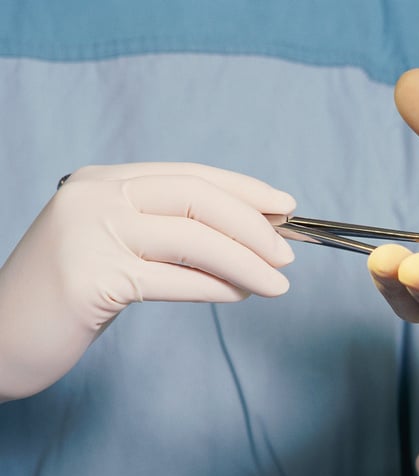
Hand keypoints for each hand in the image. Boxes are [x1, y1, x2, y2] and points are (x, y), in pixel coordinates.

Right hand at [0, 162, 294, 400]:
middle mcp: (95, 196)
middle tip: (288, 255)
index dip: (245, 190)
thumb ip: (170, 233)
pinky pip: (175, 279)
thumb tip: (251, 235)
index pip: (191, 175)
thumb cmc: (69, 296)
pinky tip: (241, 295)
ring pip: (194, 239)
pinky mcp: (89, 278)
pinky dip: (217, 286)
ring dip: (247, 262)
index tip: (286, 208)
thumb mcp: (118, 248)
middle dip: (255, 227)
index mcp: (104, 181)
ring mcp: (88, 233)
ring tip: (278, 284)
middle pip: (198, 198)